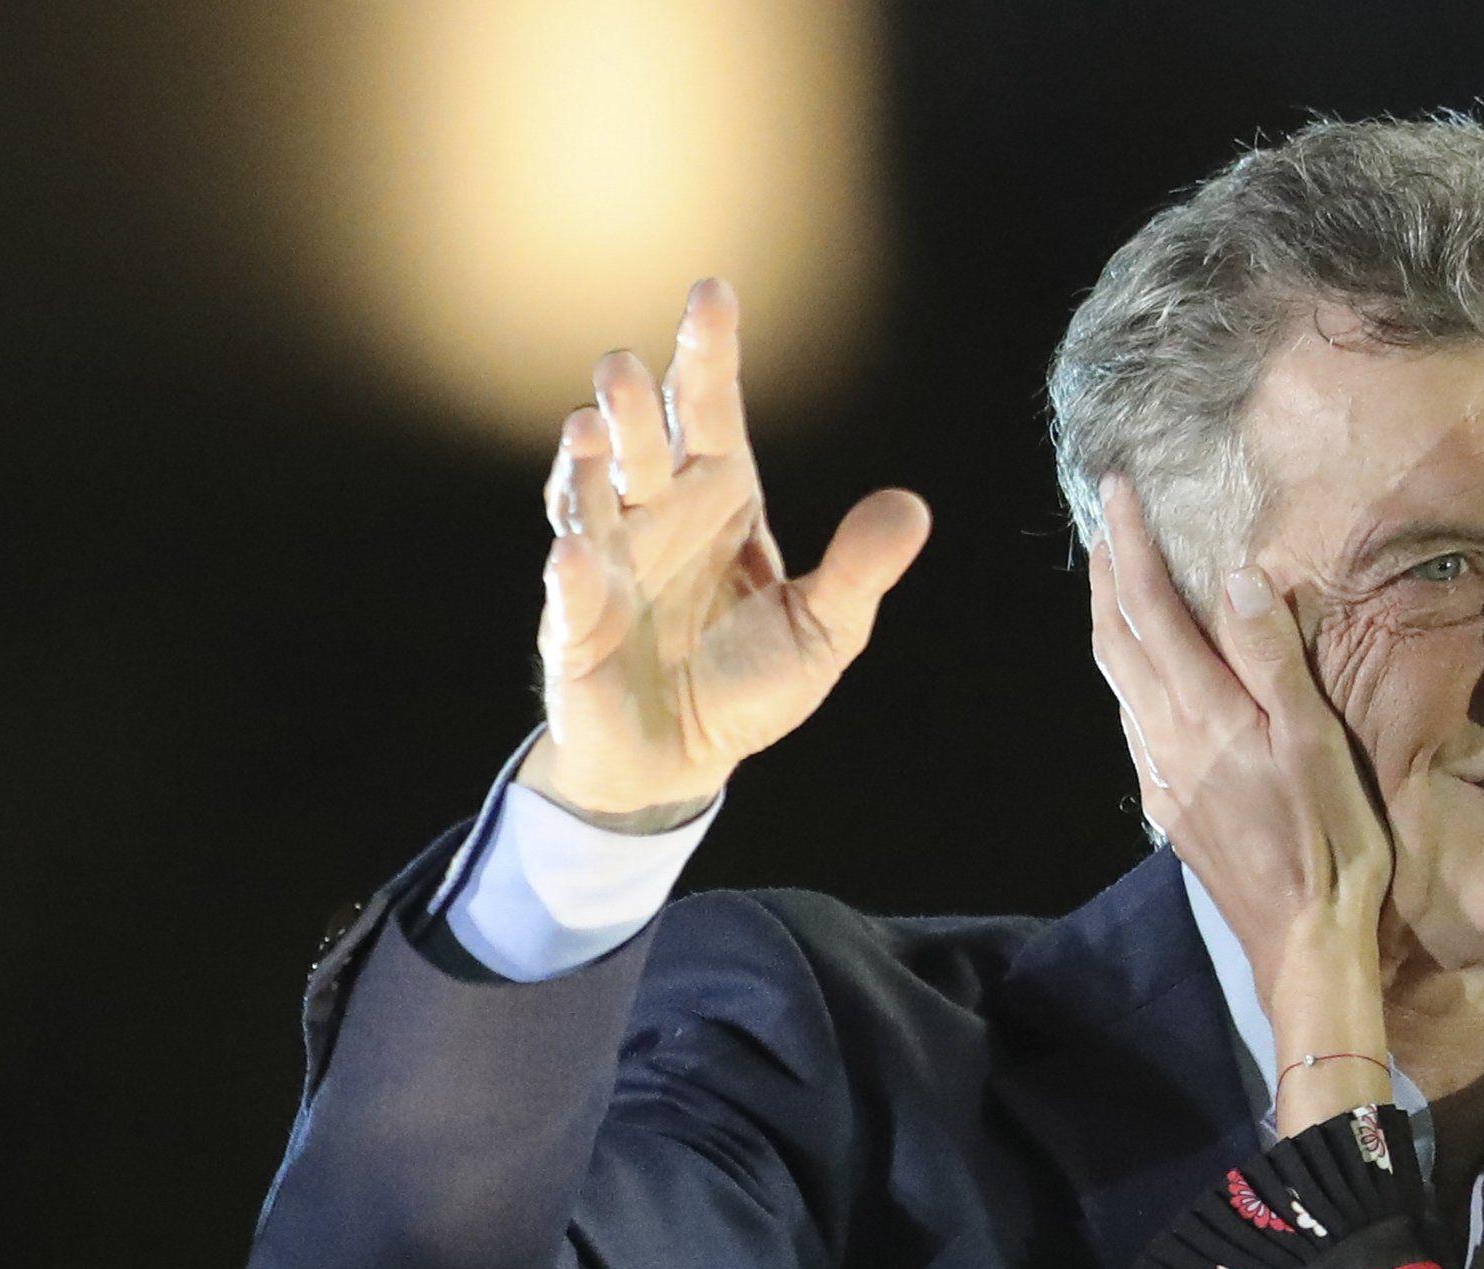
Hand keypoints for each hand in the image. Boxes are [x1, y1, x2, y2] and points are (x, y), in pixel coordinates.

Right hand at [528, 279, 931, 824]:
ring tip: (587, 428)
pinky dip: (572, 578)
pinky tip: (574, 557)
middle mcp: (656, 514)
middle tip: (627, 367)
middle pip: (643, 444)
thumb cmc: (749, 680)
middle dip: (634, 406)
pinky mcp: (575, 627)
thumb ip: (861, 569)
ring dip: (585, 466)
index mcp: (720, 497)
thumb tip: (912, 507)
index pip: (712, 412)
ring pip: (589, 500)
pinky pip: (572, 598)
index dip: (710, 355)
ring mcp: (607, 564)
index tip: (713, 294)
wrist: (682, 758)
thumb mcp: (825, 628)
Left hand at [1089, 478, 1394, 1120]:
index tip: (1115, 490)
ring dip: (1112, 626)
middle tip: (1105, 525)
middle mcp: (1168, 739)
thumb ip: (1273, 659)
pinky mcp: (1170, 811)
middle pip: (1117, 642)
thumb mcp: (1316, 744)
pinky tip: (1146, 684)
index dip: (1132, 545)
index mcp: (1204, 713)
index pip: (1152, 609)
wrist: (1303, 943)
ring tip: (1118, 586)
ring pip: (1119, 684)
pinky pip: (1136, 727)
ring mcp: (1162, 778)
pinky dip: (1130, 680)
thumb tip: (1237, 577)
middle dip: (1107, 578)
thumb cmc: (1329, 844)